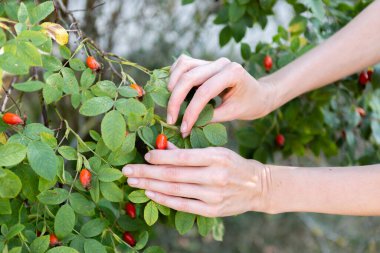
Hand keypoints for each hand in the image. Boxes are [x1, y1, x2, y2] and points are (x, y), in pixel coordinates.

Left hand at [122, 146, 270, 216]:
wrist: (258, 186)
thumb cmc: (233, 165)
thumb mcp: (216, 152)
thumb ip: (190, 152)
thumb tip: (163, 148)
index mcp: (216, 157)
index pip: (181, 158)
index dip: (160, 157)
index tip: (144, 156)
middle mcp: (214, 176)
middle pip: (173, 175)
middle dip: (147, 173)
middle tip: (128, 171)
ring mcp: (213, 195)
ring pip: (175, 190)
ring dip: (151, 186)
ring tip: (134, 182)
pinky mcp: (213, 210)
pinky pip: (183, 204)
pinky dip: (165, 199)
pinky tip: (150, 194)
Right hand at [167, 54, 275, 136]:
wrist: (260, 94)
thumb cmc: (250, 104)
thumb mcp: (233, 114)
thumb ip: (210, 118)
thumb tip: (186, 126)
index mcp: (232, 73)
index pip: (204, 92)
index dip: (191, 111)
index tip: (183, 128)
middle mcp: (221, 63)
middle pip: (189, 77)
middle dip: (175, 100)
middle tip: (171, 119)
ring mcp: (212, 61)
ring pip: (184, 66)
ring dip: (172, 84)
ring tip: (170, 104)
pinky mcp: (205, 63)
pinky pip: (184, 64)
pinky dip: (175, 75)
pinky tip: (172, 90)